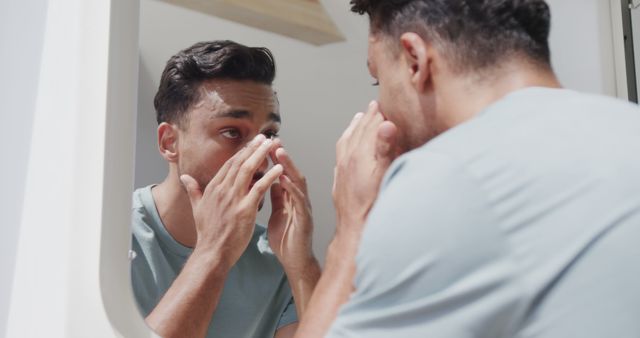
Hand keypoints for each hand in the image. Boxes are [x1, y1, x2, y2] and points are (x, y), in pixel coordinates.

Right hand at [181, 134, 282, 270]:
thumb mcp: (197, 208)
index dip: (241, 152)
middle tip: (265, 137)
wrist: (212, 253)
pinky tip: (279, 168)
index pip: (229, 164)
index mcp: (213, 188)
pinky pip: (260, 188)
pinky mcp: (245, 209)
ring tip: (273, 145)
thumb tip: (185, 177)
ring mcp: (233, 199)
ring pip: (249, 170)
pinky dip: (270, 176)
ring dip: (262, 155)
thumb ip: (193, 190)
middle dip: (253, 148)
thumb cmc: (207, 233)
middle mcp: (222, 190)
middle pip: (240, 163)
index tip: (252, 142)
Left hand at [267, 139, 317, 273]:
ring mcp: (304, 207)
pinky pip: (299, 200)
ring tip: (279, 152)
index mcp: (290, 197)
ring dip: (288, 167)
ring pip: (298, 182)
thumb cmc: (286, 239)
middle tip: (273, 140)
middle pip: (291, 172)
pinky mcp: (306, 219)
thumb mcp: (277, 213)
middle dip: (283, 156)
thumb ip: (275, 196)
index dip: (275, 158)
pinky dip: (291, 189)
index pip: (282, 173)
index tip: (264, 144)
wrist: (294, 262)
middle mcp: (299, 199)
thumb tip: (268, 179)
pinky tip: (283, 180)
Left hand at [332, 100, 397, 237]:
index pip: (369, 127)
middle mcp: (347, 160)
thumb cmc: (372, 207)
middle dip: (367, 117)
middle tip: (374, 106)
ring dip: (354, 128)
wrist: (355, 230)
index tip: (383, 103)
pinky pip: (341, 155)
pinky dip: (346, 144)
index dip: (377, 114)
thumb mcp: (383, 175)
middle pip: (357, 132)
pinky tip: (348, 147)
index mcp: (358, 155)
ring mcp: (342, 171)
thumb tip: (387, 124)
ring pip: (346, 142)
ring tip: (359, 118)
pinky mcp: (341, 182)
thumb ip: (385, 148)